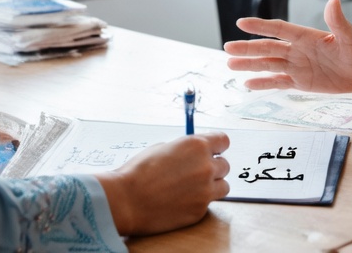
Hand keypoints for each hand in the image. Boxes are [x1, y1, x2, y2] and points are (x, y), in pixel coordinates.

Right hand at [97, 132, 230, 235]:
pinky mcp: (200, 210)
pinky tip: (181, 200)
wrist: (126, 200)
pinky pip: (208, 203)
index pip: (223, 141)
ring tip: (192, 187)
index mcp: (197, 146)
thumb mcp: (162, 148)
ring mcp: (205, 191)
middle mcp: (206, 167)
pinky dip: (198, 201)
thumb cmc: (138, 172)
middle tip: (196, 171)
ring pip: (223, 186)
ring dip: (212, 185)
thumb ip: (184, 150)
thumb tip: (192, 154)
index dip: (217, 146)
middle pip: (225, 165)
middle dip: (213, 167)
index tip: (214, 150)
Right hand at [223, 0, 351, 93]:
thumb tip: (333, 0)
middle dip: (247, 48)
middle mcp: (297, 50)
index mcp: (306, 36)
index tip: (241, 22)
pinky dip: (263, 83)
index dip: (260, 26)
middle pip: (268, 48)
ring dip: (249, 64)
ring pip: (268, 65)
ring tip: (230, 64)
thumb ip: (338, 21)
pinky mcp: (300, 82)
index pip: (279, 29)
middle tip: (227, 47)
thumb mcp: (350, 37)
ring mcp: (297, 66)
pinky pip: (278, 82)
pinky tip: (247, 84)